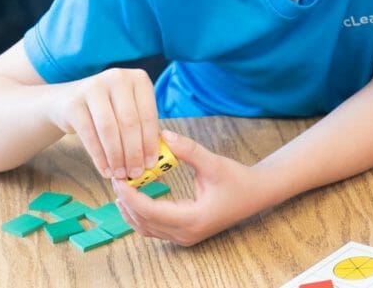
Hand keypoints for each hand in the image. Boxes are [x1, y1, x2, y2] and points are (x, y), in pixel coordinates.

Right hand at [45, 67, 158, 180]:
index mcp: (138, 79)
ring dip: (116, 156)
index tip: (151, 164)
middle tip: (135, 174)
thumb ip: (142, 130)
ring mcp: (93, 87)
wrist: (66, 101)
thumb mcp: (128, 111)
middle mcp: (117, 77)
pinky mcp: (74, 102)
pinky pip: (89, 134)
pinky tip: (105, 170)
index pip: (148, 115)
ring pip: (109, 129)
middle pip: (129, 122)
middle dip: (134, 152)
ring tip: (120, 174)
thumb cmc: (108, 110)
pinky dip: (99, 156)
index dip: (150, 143)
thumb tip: (154, 162)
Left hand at [112, 129, 264, 245]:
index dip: (130, 195)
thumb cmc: (238, 179)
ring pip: (147, 228)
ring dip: (131, 210)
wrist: (256, 195)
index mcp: (192, 219)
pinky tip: (135, 198)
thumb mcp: (214, 163)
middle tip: (116, 178)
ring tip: (122, 188)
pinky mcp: (185, 234)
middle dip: (126, 201)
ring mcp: (185, 237)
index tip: (118, 178)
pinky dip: (141, 215)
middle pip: (144, 222)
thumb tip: (163, 135)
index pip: (150, 211)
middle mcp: (186, 233)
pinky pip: (155, 228)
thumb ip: (188, 150)